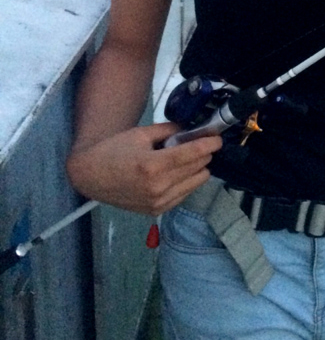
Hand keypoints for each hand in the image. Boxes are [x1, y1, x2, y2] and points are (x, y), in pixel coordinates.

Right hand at [67, 122, 222, 215]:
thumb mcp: (141, 133)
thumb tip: (193, 128)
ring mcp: (158, 202)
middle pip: (198, 167)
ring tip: (187, 159)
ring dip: (198, 168)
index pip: (193, 154)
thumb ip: (169, 130)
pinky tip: (178, 173)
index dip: (209, 144)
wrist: (90, 176)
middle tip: (200, 144)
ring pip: (196, 182)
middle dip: (204, 154)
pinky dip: (187, 181)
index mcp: (153, 166)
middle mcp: (158, 187)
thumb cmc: (114, 150)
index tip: (218, 138)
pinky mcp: (156, 211)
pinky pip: (185, 194)